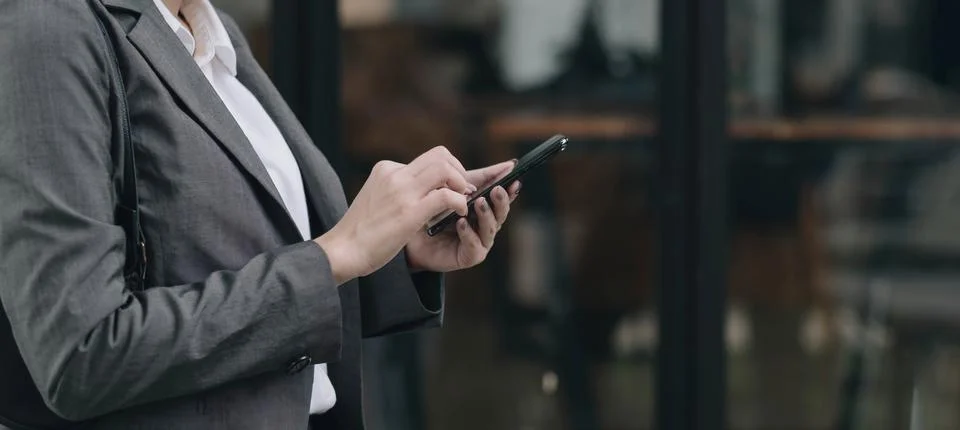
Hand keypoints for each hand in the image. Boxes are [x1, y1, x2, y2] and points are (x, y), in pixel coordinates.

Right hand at [314, 147, 474, 283]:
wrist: (343, 250)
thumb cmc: (362, 230)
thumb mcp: (378, 198)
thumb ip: (398, 188)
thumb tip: (424, 189)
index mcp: (386, 168)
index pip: (427, 158)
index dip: (446, 172)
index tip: (452, 188)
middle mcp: (394, 174)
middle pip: (440, 155)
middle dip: (459, 171)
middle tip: (462, 191)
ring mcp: (402, 191)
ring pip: (445, 169)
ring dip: (461, 184)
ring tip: (462, 202)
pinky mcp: (409, 212)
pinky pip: (446, 196)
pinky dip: (459, 202)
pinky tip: (458, 213)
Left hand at [405, 160, 520, 272]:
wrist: (413, 234)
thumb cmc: (437, 210)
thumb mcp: (458, 189)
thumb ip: (482, 178)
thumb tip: (509, 165)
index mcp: (486, 209)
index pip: (503, 200)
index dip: (510, 190)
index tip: (514, 179)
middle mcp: (486, 226)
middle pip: (500, 214)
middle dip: (500, 202)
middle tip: (496, 190)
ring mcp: (480, 242)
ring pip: (490, 229)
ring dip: (486, 215)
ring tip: (478, 203)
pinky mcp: (469, 256)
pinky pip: (474, 247)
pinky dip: (469, 234)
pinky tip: (461, 223)